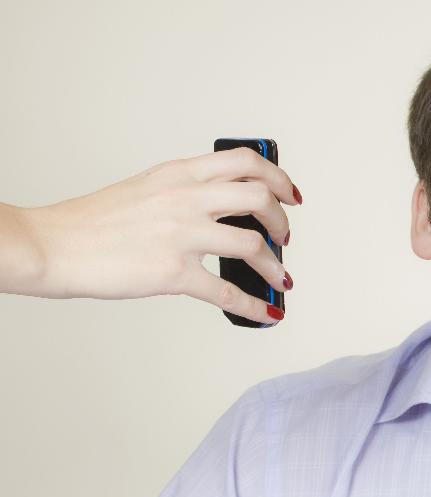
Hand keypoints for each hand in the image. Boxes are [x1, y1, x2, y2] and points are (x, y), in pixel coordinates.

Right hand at [23, 147, 299, 324]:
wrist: (54, 245)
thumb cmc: (94, 222)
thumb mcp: (146, 188)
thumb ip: (186, 191)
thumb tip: (225, 207)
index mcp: (179, 174)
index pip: (245, 162)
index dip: (278, 177)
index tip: (289, 194)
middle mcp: (185, 198)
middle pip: (260, 199)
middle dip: (282, 220)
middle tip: (284, 236)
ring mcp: (181, 235)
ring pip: (253, 246)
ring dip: (275, 266)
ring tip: (280, 277)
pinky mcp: (173, 272)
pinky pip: (227, 293)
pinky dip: (255, 306)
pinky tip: (266, 313)